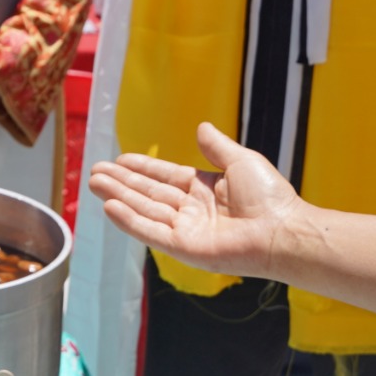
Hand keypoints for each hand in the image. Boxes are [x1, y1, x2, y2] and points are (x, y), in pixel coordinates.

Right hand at [88, 123, 305, 281]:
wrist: (282, 230)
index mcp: (205, 190)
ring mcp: (186, 230)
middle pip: (149, 193)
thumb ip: (216, 147)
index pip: (165, 177)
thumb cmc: (269, 196)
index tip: (119, 159)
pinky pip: (151, 232)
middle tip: (94, 171)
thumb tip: (201, 127)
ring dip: (118, 197)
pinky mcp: (184, 248)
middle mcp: (192, 210)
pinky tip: (109, 207)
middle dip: (121, 182)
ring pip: (144, 210)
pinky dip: (129, 220)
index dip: (142, 167)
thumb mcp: (241, 160)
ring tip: (93, 183)